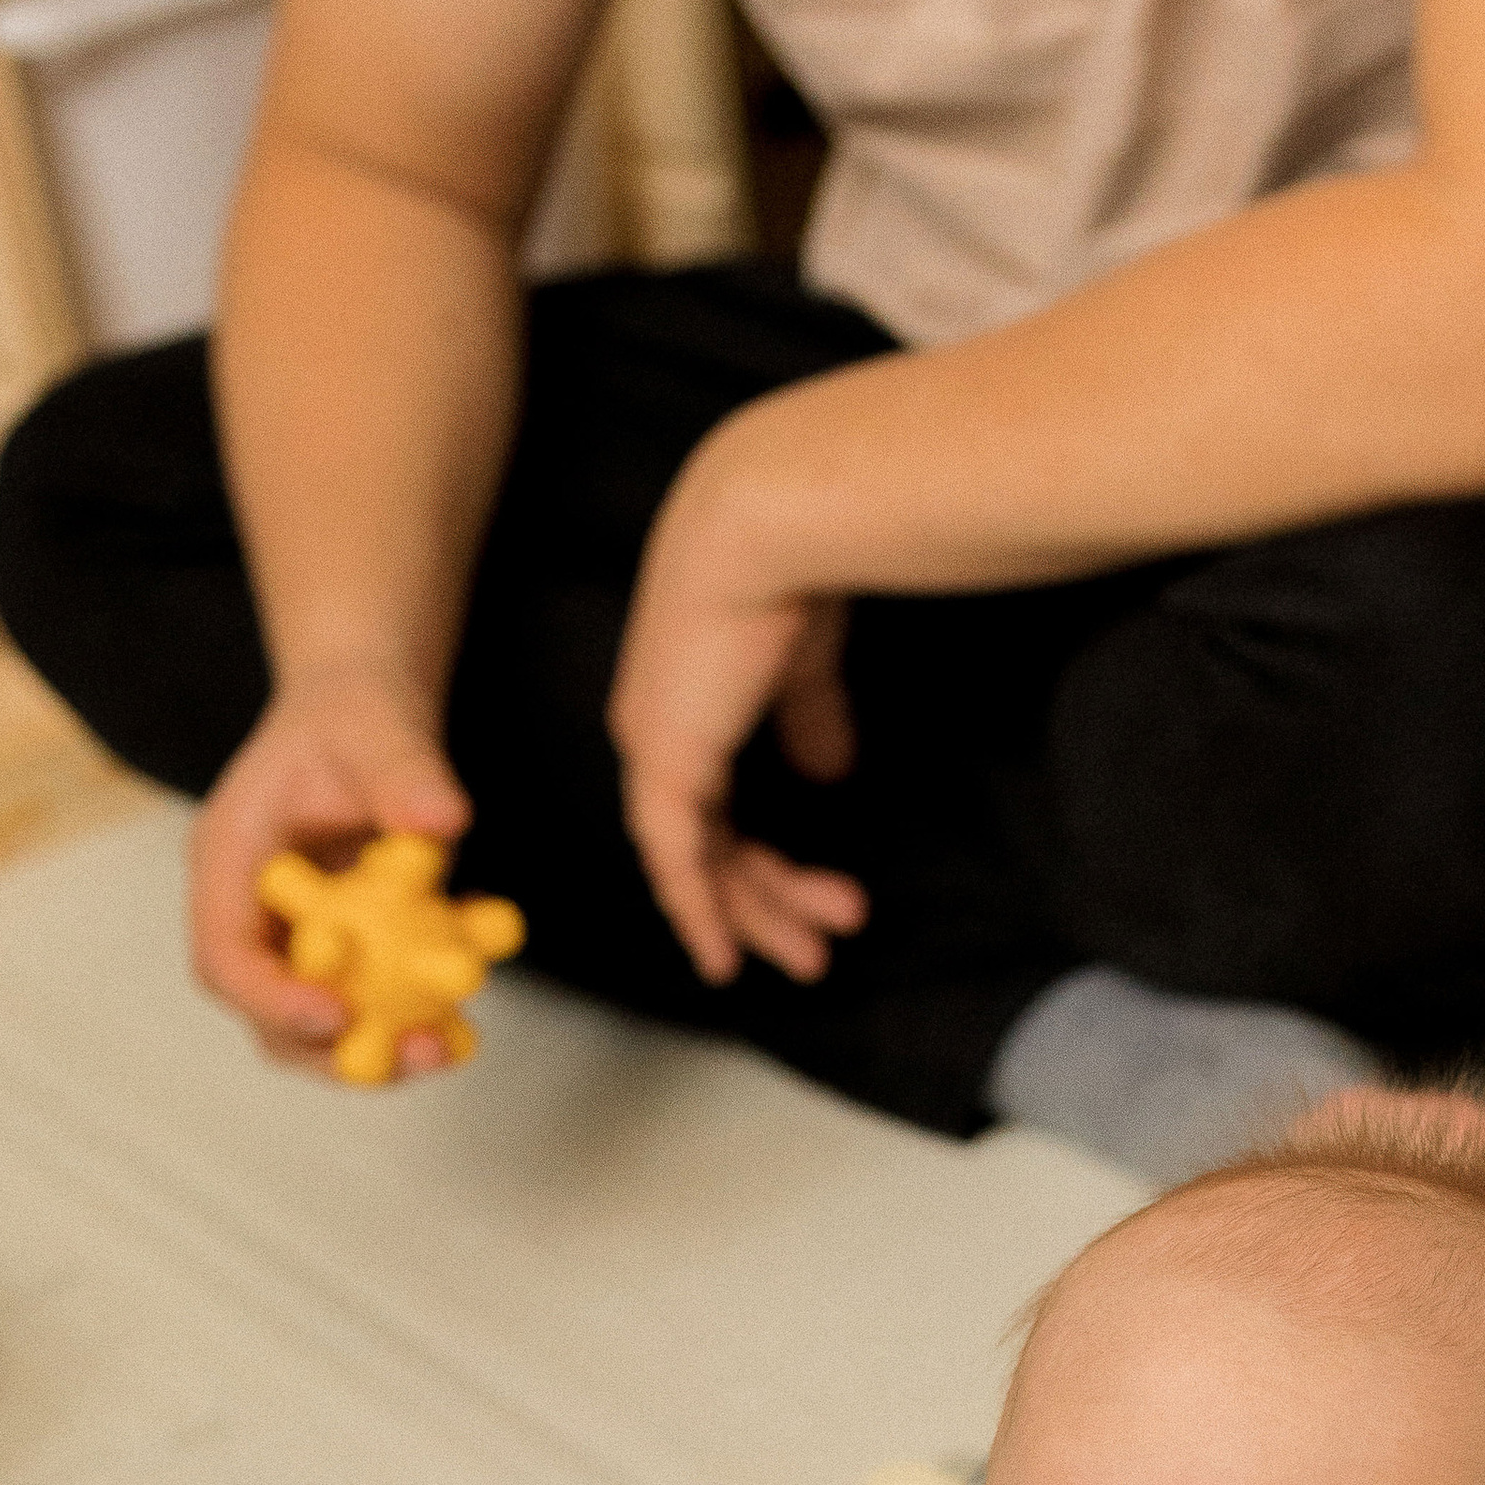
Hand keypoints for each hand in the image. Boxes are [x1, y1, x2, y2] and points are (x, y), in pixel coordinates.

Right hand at [189, 664, 472, 1076]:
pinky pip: (373, 1009)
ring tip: (449, 1047)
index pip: (225, 956)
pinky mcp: (349, 956)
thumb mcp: (378, 726)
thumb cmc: (355, 717)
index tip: (335, 1016)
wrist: (368, 720)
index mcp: (229, 861)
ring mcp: (299, 943)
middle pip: (267, 1017)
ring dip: (382, 1049)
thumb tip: (444, 818)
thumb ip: (406, 771)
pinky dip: (416, 1023)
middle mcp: (254, 915)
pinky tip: (468, 1028)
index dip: (272, 999)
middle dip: (335, 1053)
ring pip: (321, 1028)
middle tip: (414, 1054)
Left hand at [606, 446, 869, 991]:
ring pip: (700, 863)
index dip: (751, 861)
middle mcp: (659, 731)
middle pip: (707, 846)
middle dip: (766, 904)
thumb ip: (808, 718)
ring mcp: (657, 749)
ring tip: (816, 953)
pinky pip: (677, 861)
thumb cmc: (792, 571)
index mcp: (685, 703)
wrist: (769, 527)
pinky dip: (699, 912)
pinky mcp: (667, 762)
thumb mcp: (805, 663)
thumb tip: (826, 771)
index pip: (712, 804)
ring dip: (759, 913)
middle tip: (818, 949)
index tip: (800, 898)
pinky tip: (723, 957)